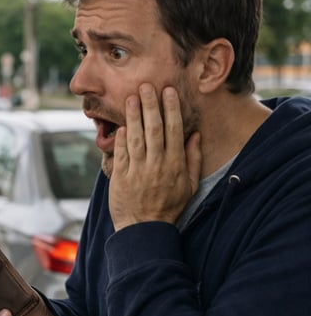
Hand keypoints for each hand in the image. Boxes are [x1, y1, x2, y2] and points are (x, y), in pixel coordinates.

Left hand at [109, 84, 201, 230]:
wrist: (144, 229)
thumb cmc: (169, 206)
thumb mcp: (190, 185)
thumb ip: (193, 159)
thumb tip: (195, 134)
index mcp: (175, 165)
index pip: (173, 131)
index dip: (170, 109)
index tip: (168, 92)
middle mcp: (157, 165)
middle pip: (153, 129)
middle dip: (150, 105)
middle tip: (146, 86)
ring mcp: (137, 170)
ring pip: (135, 137)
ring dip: (133, 115)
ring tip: (131, 97)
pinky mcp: (120, 176)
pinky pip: (120, 152)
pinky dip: (121, 137)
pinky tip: (121, 123)